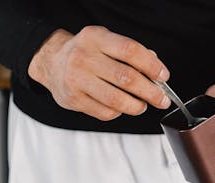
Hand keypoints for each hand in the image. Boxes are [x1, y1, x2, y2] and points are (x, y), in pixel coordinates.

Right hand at [27, 26, 170, 120]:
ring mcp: (77, 80)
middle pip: (126, 78)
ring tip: (142, 105)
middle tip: (161, 99)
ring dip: (136, 106)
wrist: (51, 62)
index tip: (163, 76)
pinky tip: (121, 107)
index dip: (151, 65)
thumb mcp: (104, 41)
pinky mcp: (74, 100)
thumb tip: (154, 69)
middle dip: (150, 92)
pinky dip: (118, 112)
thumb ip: (128, 52)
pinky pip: (105, 112)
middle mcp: (84, 58)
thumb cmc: (84, 52)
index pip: (130, 51)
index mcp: (96, 38)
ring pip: (116, 100)